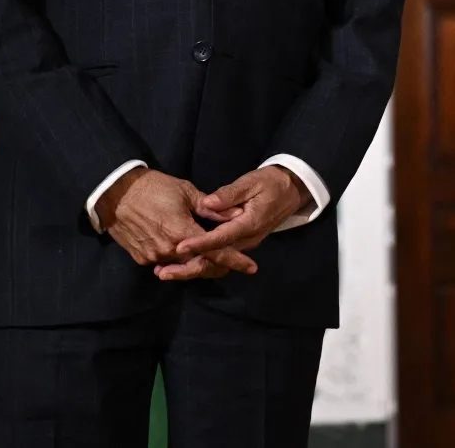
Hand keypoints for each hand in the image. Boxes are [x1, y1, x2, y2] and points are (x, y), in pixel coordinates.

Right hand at [99, 168, 256, 279]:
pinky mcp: (141, 258)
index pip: (216, 251)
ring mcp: (153, 256)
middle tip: (230, 261)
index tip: (251, 267)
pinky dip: (175, 258)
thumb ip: (212, 209)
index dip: (235, 260)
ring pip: (181, 265)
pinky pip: (164, 263)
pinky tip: (180, 249)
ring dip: (194, 260)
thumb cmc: (154, 187)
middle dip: (215, 264)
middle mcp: (169, 250)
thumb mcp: (186, 192)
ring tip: (205, 253)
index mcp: (183, 232)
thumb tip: (237, 215)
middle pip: (199, 264)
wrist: (116, 193)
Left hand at [163, 166, 311, 279]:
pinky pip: (219, 259)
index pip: (221, 238)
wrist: (291, 191)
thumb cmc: (270, 183)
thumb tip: (207, 202)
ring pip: (216, 264)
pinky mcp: (240, 244)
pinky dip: (200, 264)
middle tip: (163, 272)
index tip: (178, 248)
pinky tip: (180, 264)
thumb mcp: (252, 182)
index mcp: (249, 224)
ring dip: (191, 270)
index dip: (199, 244)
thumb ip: (230, 194)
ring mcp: (244, 244)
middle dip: (188, 268)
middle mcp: (247, 240)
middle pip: (216, 260)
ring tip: (165, 272)